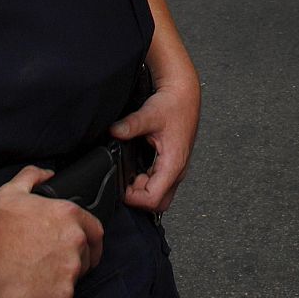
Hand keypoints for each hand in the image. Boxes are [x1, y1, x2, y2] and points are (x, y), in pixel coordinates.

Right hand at [0, 167, 102, 297]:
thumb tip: (46, 174)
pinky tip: (33, 290)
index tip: (85, 250)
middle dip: (71, 262)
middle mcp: (74, 242)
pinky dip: (50, 295)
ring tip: (36, 278)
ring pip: (73, 279)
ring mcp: (69, 270)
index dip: (90, 242)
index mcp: (69, 216)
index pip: (96, 232)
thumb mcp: (13, 190)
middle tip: (49, 265)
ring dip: (59, 280)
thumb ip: (33, 177)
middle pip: (84, 258)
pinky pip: (62, 297)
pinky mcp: (60, 295)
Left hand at [110, 71, 199, 212]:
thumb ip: (130, 125)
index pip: (154, 198)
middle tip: (127, 182)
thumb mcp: (149, 114)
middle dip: (140, 198)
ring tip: (131, 174)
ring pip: (161, 195)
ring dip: (144, 190)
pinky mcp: (174, 164)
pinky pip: (162, 184)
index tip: (122, 187)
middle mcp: (179, 170)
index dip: (135, 198)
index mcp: (174, 164)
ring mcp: (178, 169)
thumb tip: (114, 132)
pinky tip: (138, 170)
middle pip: (159, 203)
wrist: (184, 94)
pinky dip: (148, 183)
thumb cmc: (173, 104)